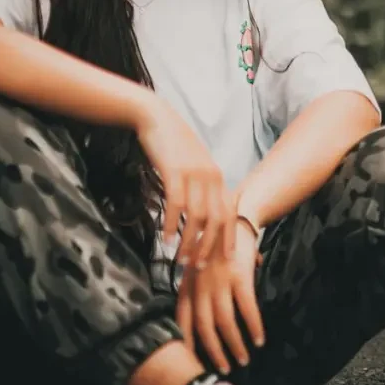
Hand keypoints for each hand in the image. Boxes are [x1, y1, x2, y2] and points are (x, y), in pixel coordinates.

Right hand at [135, 98, 236, 267]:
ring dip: (189, 241)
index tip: (225, 260)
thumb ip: (201, 187)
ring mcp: (194, 174)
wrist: (155, 117)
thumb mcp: (193, 166)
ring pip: (197, 216)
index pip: (229, 213)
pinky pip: (176, 204)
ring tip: (181, 259)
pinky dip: (172, 224)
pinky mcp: (175, 171)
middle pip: (216, 220)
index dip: (228, 238)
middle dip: (209, 247)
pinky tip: (165, 238)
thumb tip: (202, 213)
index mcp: (217, 177)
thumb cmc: (172, 145)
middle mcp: (211, 177)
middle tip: (199, 267)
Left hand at [176, 219, 265, 373]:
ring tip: (243, 359)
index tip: (193, 362)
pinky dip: (254, 327)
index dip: (188, 343)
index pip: (183, 319)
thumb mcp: (198, 266)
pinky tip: (259, 339)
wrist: (234, 216)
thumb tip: (204, 318)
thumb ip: (197, 290)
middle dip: (214, 352)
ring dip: (235, 345)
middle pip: (204, 327)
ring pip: (225, 322)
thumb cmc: (216, 245)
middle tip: (223, 368)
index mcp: (188, 283)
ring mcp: (219, 281)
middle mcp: (200, 284)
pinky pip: (247, 309)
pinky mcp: (240, 276)